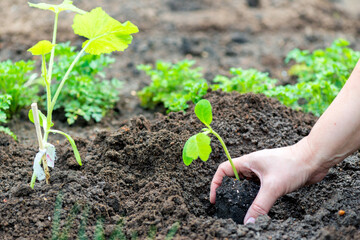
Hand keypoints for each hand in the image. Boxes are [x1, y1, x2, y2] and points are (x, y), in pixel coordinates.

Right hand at [210, 137, 328, 223]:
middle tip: (227, 206)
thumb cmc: (293, 164)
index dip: (216, 183)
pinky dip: (256, 198)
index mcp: (247, 162)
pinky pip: (259, 189)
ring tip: (241, 209)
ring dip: (244, 196)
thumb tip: (249, 222)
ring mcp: (263, 172)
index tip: (215, 198)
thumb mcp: (273, 187)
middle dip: (228, 192)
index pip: (223, 170)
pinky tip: (259, 206)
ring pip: (247, 185)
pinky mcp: (272, 178)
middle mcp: (253, 166)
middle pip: (233, 179)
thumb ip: (260, 206)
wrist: (314, 159)